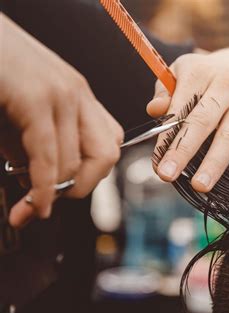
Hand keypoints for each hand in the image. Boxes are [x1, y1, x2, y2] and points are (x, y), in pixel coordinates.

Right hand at [0, 14, 123, 226]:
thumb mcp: (20, 110)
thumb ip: (33, 143)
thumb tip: (37, 180)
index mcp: (77, 94)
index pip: (110, 142)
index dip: (93, 173)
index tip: (66, 190)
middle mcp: (77, 93)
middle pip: (106, 156)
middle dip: (82, 188)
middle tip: (52, 202)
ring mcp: (60, 94)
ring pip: (75, 163)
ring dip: (52, 194)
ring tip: (26, 204)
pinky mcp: (35, 99)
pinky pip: (47, 157)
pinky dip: (42, 190)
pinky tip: (33, 205)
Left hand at [147, 48, 228, 192]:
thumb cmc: (208, 77)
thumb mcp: (184, 74)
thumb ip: (166, 91)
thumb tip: (154, 111)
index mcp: (199, 72)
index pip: (179, 107)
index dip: (167, 135)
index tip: (157, 162)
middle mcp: (225, 83)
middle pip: (202, 121)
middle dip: (183, 149)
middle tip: (167, 175)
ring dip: (215, 161)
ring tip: (200, 185)